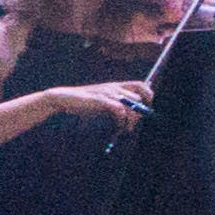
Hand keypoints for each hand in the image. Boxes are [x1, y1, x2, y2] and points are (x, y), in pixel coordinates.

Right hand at [18, 78, 145, 130]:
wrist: (65, 98)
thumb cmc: (84, 102)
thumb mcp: (104, 101)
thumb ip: (117, 105)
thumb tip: (132, 116)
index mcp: (117, 86)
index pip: (142, 84)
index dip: (149, 94)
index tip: (148, 107)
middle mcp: (115, 87)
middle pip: (139, 97)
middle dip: (140, 113)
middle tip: (133, 125)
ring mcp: (108, 93)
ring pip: (131, 104)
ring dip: (131, 119)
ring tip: (125, 129)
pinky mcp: (102, 100)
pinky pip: (119, 110)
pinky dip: (122, 120)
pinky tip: (118, 127)